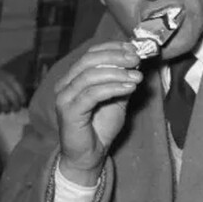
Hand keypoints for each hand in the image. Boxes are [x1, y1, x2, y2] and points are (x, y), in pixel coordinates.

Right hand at [0, 67, 25, 112]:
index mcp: (13, 80)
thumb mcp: (9, 77)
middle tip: (16, 110)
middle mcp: (6, 84)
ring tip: (6, 111)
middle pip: (14, 99)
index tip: (22, 104)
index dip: (23, 100)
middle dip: (16, 106)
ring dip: (6, 109)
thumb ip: (16, 85)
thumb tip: (23, 97)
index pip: (21, 92)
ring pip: (5, 103)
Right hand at [54, 42, 141, 184]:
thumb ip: (123, 80)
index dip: (113, 48)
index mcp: (75, 77)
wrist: (90, 154)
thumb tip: (136, 61)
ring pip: (90, 76)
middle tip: (136, 60)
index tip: (134, 49)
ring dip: (118, 73)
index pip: (91, 53)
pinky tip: (130, 87)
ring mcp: (65, 97)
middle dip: (116, 57)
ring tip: (137, 76)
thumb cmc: (101, 125)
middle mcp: (66, 84)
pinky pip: (92, 94)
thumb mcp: (118, 98)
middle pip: (89, 60)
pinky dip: (113, 88)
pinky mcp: (68, 112)